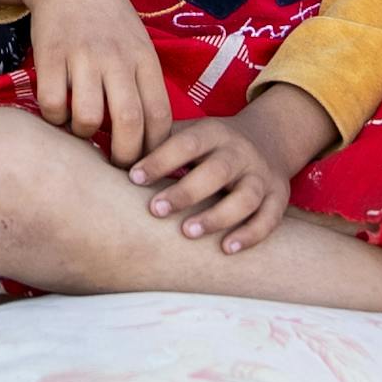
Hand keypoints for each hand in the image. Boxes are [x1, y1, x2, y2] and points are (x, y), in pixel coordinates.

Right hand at [23, 0, 166, 165]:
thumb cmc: (108, 20)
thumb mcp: (138, 44)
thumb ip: (144, 84)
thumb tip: (153, 137)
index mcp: (144, 58)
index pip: (160, 115)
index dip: (155, 148)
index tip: (146, 161)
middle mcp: (116, 58)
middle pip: (128, 122)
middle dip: (124, 156)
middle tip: (116, 165)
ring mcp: (82, 56)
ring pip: (87, 118)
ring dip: (84, 135)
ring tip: (83, 130)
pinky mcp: (49, 55)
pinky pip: (52, 104)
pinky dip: (55, 119)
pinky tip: (58, 111)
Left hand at [131, 86, 327, 252]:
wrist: (269, 140)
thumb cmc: (210, 145)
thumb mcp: (188, 133)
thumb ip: (154, 143)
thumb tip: (103, 156)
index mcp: (213, 133)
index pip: (186, 143)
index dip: (160, 159)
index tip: (132, 177)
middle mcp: (240, 152)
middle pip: (216, 170)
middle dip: (186, 191)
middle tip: (156, 210)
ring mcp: (261, 176)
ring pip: (244, 197)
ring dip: (217, 215)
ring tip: (188, 232)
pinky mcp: (278, 198)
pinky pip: (268, 219)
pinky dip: (250, 234)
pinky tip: (226, 249)